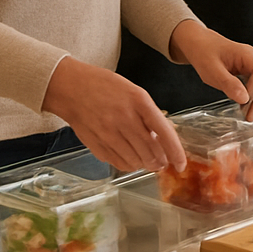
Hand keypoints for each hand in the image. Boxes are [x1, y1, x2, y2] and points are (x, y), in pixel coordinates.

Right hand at [42, 56, 184, 172]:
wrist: (71, 88)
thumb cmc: (105, 86)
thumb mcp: (133, 91)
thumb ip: (148, 114)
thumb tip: (163, 136)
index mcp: (138, 101)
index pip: (164, 132)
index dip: (175, 152)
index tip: (181, 164)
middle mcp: (125, 118)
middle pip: (151, 151)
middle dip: (161, 162)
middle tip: (163, 163)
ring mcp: (109, 133)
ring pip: (135, 161)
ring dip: (145, 164)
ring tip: (147, 161)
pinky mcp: (97, 144)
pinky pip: (119, 163)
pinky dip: (128, 165)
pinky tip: (130, 158)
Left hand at [168, 20, 252, 120]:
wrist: (199, 44)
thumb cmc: (204, 53)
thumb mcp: (211, 70)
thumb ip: (228, 84)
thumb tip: (244, 99)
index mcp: (248, 54)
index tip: (244, 107)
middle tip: (250, 118)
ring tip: (248, 115)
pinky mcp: (250, 72)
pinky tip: (246, 107)